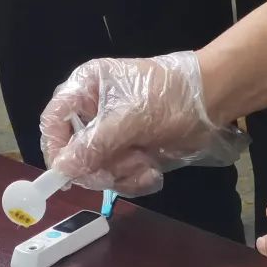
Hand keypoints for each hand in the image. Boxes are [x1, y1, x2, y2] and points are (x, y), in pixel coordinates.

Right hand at [39, 52, 247, 196]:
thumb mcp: (130, 118)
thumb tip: (62, 169)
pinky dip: (134, 178)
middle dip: (97, 166)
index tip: (63, 175)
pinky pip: (118, 176)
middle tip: (117, 169)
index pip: (53, 121)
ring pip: (96, 169)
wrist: (214, 101)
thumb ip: (94, 145)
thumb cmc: (169, 97)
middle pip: (73, 153)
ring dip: (120, 173)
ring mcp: (112, 135)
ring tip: (144, 162)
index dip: (54, 148)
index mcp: (86, 88)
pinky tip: (151, 169)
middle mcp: (93, 112)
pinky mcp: (130, 153)